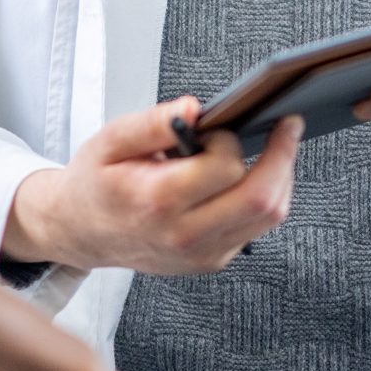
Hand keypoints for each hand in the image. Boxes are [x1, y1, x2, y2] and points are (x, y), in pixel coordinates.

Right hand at [5, 99, 304, 275]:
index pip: (223, 168)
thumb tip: (193, 109)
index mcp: (157, 201)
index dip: (231, 140)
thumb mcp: (110, 140)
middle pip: (260, 200)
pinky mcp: (212, 261)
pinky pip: (255, 228)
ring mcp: (202, 254)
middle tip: (289, 124)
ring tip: (278, 147)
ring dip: (281, 177)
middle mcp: (184, 235)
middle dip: (284, 156)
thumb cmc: (97, 181)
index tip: (222, 126)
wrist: (82, 232)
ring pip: (268, 217)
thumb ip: (152, 122)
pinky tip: (251, 174)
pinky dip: (263, 197)